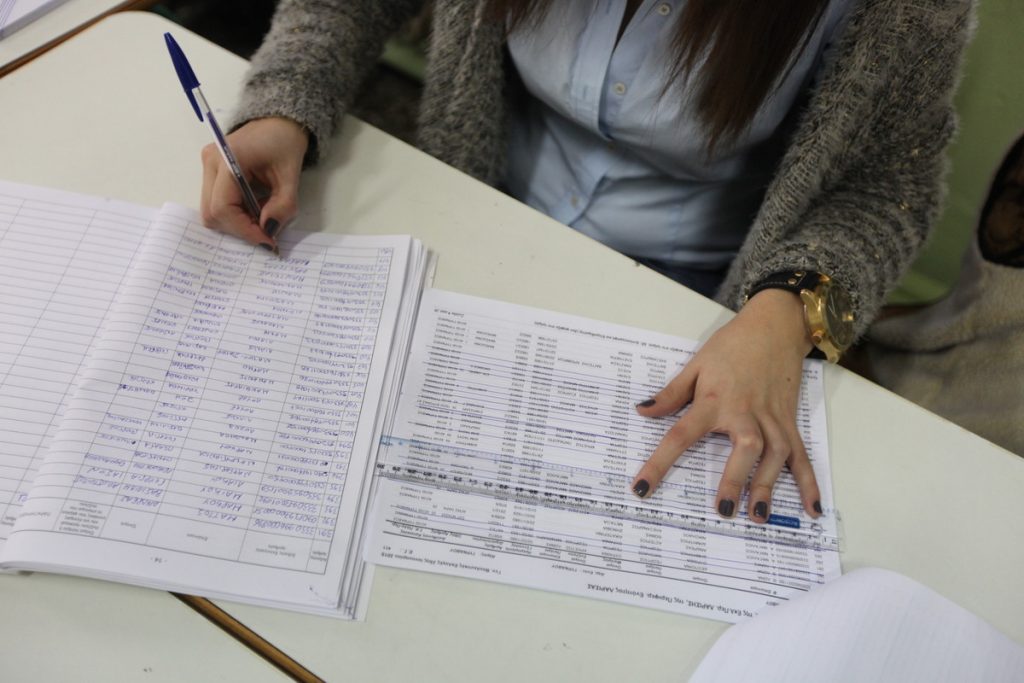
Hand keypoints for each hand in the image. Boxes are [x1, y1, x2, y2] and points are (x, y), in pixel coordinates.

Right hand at [199, 116, 308, 249]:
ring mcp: (207, 167)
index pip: (223, 207)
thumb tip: (269, 231)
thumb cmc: (284, 142)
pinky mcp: (212, 173)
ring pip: (212, 211)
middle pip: (212, 213)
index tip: (267, 240)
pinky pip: (217, 203)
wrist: (278, 122)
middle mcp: (210, 162)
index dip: (244, 229)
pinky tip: (255, 207)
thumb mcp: (291, 176)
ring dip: (238, 222)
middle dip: (239, 228)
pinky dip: (236, 213)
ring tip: (263, 215)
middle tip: (266, 231)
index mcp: (228, 159)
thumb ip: (283, 206)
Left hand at [631, 289, 822, 521]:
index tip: (643, 488)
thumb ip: (671, 394)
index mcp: (714, 401)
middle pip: (744, 448)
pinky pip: (801, 454)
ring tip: (758, 517)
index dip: (660, 463)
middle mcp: (745, 412)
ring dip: (768, 486)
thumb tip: (642, 411)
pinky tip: (812, 508)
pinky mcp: (790, 421)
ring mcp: (772, 418)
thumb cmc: (731, 346)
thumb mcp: (695, 365)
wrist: (774, 326)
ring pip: (775, 454)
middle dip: (736, 479)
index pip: (681, 435)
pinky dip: (809, 481)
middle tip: (724, 510)